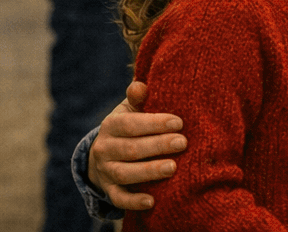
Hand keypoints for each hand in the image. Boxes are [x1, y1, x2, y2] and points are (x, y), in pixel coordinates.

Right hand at [88, 80, 186, 210]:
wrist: (106, 154)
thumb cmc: (129, 126)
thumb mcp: (130, 109)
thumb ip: (138, 98)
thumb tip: (141, 86)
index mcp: (111, 125)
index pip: (130, 124)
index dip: (154, 123)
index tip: (178, 122)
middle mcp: (104, 148)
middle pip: (130, 149)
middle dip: (158, 146)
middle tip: (183, 143)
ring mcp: (106, 171)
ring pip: (125, 174)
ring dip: (149, 171)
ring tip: (173, 168)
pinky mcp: (110, 191)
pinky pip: (119, 199)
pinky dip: (134, 202)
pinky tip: (152, 201)